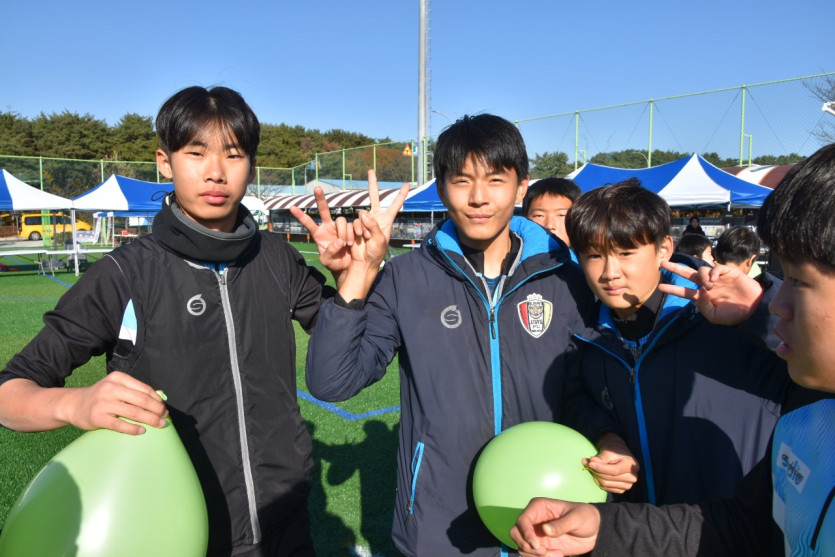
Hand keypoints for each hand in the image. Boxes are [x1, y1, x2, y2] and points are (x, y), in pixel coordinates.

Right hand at [60, 372, 167, 434]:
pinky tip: (142, 431)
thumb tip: (161, 395)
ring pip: (134, 412)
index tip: (164, 408)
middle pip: (142, 400)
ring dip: (150, 420)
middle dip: (157, 410)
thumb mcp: (116, 387)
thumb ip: (136, 390)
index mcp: (118, 378)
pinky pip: (120, 425)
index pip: (144, 389)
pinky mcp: (98, 417)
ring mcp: (103, 403)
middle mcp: (111, 388)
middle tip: (165, 418)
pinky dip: (133, 428)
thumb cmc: (101, 396)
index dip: (157, 400)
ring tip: (159, 425)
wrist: (74, 404)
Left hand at [289, 187, 353, 277]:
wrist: (348, 266)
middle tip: (317, 188)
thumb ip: (330, 252)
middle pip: (323, 210)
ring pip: (342, 221)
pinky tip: (357, 238)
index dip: (300, 216)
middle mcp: (328, 227)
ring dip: (345, 233)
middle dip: (320, 199)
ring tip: (347, 244)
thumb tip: (338, 241)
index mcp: (319, 234)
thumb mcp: (327, 261)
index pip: (308, 223)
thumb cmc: (334, 263)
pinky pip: (353, 225)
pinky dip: (355, 231)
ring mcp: (340, 227)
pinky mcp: (351, 228)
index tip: (291, 207)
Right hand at [336, 170, 409, 301]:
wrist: (363, 261)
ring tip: (365, 238)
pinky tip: (357, 239)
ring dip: (362, 227)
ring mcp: (364, 221)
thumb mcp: (380, 241)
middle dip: (372, 183)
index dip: (401, 195)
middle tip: (371, 170)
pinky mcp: (355, 225)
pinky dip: (355, 230)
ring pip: (361, 215)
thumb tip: (364, 214)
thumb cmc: (376, 253)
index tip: (407, 184)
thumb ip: (374, 226)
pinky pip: (353, 223)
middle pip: (374, 197)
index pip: (395, 204)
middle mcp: (376, 217)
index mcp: (386, 220)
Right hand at [510, 498, 599, 556]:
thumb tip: (545, 530)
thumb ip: (561, 524)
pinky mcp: (541, 546)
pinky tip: (558, 555)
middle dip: (526, 545)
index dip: (525, 533)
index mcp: (539, 507)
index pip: (523, 520)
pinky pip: (532, 555)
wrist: (595, 531)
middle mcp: (534, 520)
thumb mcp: (577, 518)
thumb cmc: (586, 517)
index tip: (536, 545)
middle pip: (515, 533)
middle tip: (543, 552)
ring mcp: (536, 534)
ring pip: (522, 547)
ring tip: (556, 554)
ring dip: (536, 555)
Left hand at [585, 432, 638, 493]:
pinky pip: (606, 488)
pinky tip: (596, 474)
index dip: (600, 468)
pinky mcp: (621, 490)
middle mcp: (632, 477)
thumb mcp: (608, 451)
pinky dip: (598, 481)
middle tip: (587, 463)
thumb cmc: (613, 450)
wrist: (617, 454)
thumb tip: (591, 461)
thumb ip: (601, 457)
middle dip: (596, 470)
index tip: (590, 463)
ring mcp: (627, 485)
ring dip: (595, 476)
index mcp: (631, 465)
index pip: (614, 471)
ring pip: (605, 484)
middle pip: (608, 478)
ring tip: (591, 467)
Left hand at [658, 260, 762, 325]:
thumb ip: (703, 306)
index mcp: (702, 296)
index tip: (660, 287)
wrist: (753, 310)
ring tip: (708, 286)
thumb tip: (698, 292)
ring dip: (701, 276)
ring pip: (701, 270)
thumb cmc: (733, 315)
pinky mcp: (728, 272)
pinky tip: (713, 279)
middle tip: (663, 264)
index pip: (684, 291)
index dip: (672, 289)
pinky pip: (715, 267)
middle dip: (675, 268)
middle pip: (687, 274)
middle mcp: (707, 285)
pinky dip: (712, 271)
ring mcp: (716, 278)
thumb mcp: (714, 316)